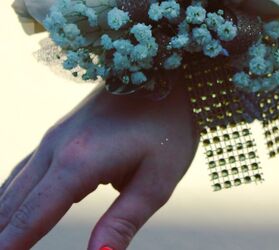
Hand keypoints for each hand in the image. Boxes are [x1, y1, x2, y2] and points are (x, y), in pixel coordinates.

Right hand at [0, 83, 198, 249]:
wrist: (162, 73)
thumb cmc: (168, 127)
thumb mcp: (156, 180)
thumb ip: (123, 221)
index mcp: (79, 163)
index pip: (30, 217)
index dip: (10, 245)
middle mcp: (55, 148)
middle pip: (11, 204)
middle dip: (1, 236)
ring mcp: (53, 137)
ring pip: (12, 187)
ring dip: (1, 217)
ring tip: (2, 241)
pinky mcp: (59, 134)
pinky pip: (24, 172)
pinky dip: (10, 197)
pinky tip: (9, 210)